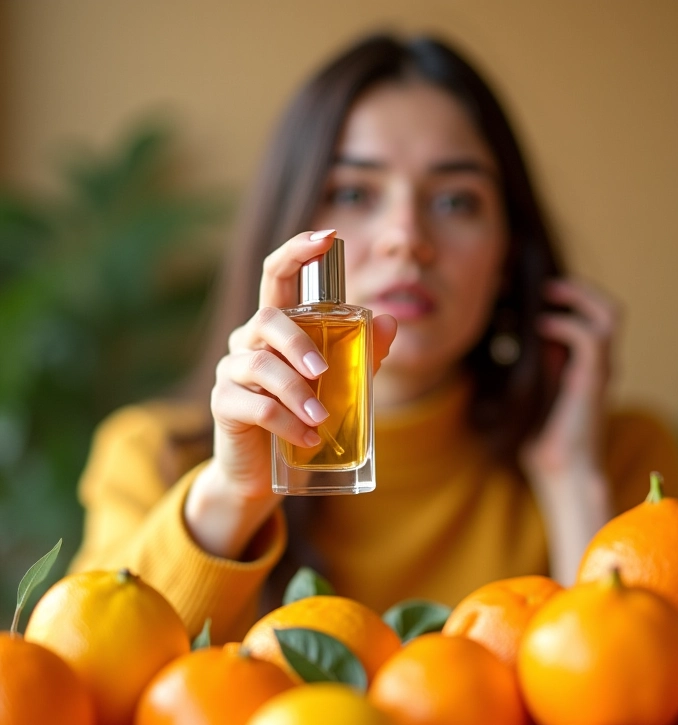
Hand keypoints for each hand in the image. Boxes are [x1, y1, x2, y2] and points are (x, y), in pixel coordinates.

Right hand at [185, 230, 396, 557]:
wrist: (265, 472)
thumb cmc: (302, 419)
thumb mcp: (340, 385)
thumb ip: (361, 355)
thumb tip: (389, 322)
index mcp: (276, 328)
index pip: (277, 276)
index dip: (297, 251)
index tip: (327, 235)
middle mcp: (248, 341)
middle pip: (268, 318)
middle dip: (298, 343)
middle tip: (324, 373)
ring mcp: (231, 371)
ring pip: (259, 364)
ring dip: (296, 392)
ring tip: (322, 420)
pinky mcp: (223, 404)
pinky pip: (254, 405)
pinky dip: (285, 423)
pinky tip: (307, 440)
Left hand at [520, 278, 619, 583]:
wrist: (560, 475)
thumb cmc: (537, 441)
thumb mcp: (523, 393)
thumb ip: (520, 365)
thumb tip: (497, 337)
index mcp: (582, 365)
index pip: (586, 316)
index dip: (559, 297)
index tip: (519, 294)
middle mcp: (597, 364)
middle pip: (606, 308)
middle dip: (574, 288)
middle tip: (540, 285)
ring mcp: (599, 371)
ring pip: (609, 315)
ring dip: (577, 296)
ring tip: (546, 292)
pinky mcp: (593, 381)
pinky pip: (590, 338)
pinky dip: (565, 323)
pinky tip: (539, 325)